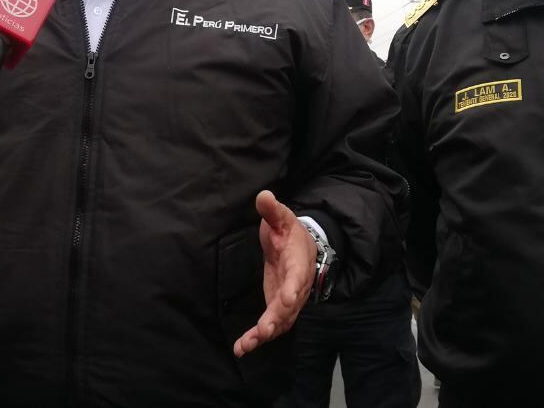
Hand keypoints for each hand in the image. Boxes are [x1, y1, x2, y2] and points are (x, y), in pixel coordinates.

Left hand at [233, 190, 315, 357]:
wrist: (301, 246)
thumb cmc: (289, 231)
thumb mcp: (281, 217)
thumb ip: (272, 209)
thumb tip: (263, 196)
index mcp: (298, 262)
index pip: (297, 276)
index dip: (292, 287)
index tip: (287, 297)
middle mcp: (297, 285)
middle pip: (289, 305)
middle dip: (276, 318)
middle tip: (263, 330)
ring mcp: (289, 299)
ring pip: (281, 321)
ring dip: (265, 334)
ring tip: (247, 344)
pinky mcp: (278, 308)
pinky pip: (272, 325)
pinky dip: (258, 338)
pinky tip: (242, 347)